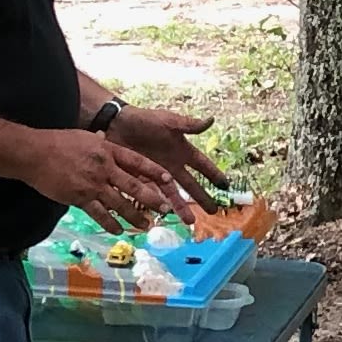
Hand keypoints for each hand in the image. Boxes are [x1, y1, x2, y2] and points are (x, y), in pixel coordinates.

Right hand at [28, 124, 186, 226]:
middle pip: (134, 186)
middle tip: (166, 210)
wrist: (34, 153)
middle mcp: (105, 168)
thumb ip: (99, 142)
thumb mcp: (85, 138)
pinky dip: (110, 223)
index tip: (169, 181)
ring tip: (146, 225)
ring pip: (120, 204)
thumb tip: (105, 138)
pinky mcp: (80, 197)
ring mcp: (93, 184)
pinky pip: (100, 214)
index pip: (138, 162)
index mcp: (108, 151)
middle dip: (152, 200)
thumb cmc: (58, 142)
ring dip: (135, 216)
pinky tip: (119, 230)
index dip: (154, 172)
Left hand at [106, 102, 223, 206]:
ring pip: (172, 193)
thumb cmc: (144, 120)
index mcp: (181, 150)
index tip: (225, 186)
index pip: (202, 165)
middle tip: (213, 211)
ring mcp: (157, 173)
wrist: (115, 124)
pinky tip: (163, 215)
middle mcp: (172, 165)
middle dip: (202, 197)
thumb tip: (211, 120)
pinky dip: (157, 204)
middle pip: (190, 184)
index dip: (214, 174)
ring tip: (190, 222)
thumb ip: (188, 125)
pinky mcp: (141, 179)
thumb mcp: (168, 121)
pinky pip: (151, 194)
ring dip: (180, 207)